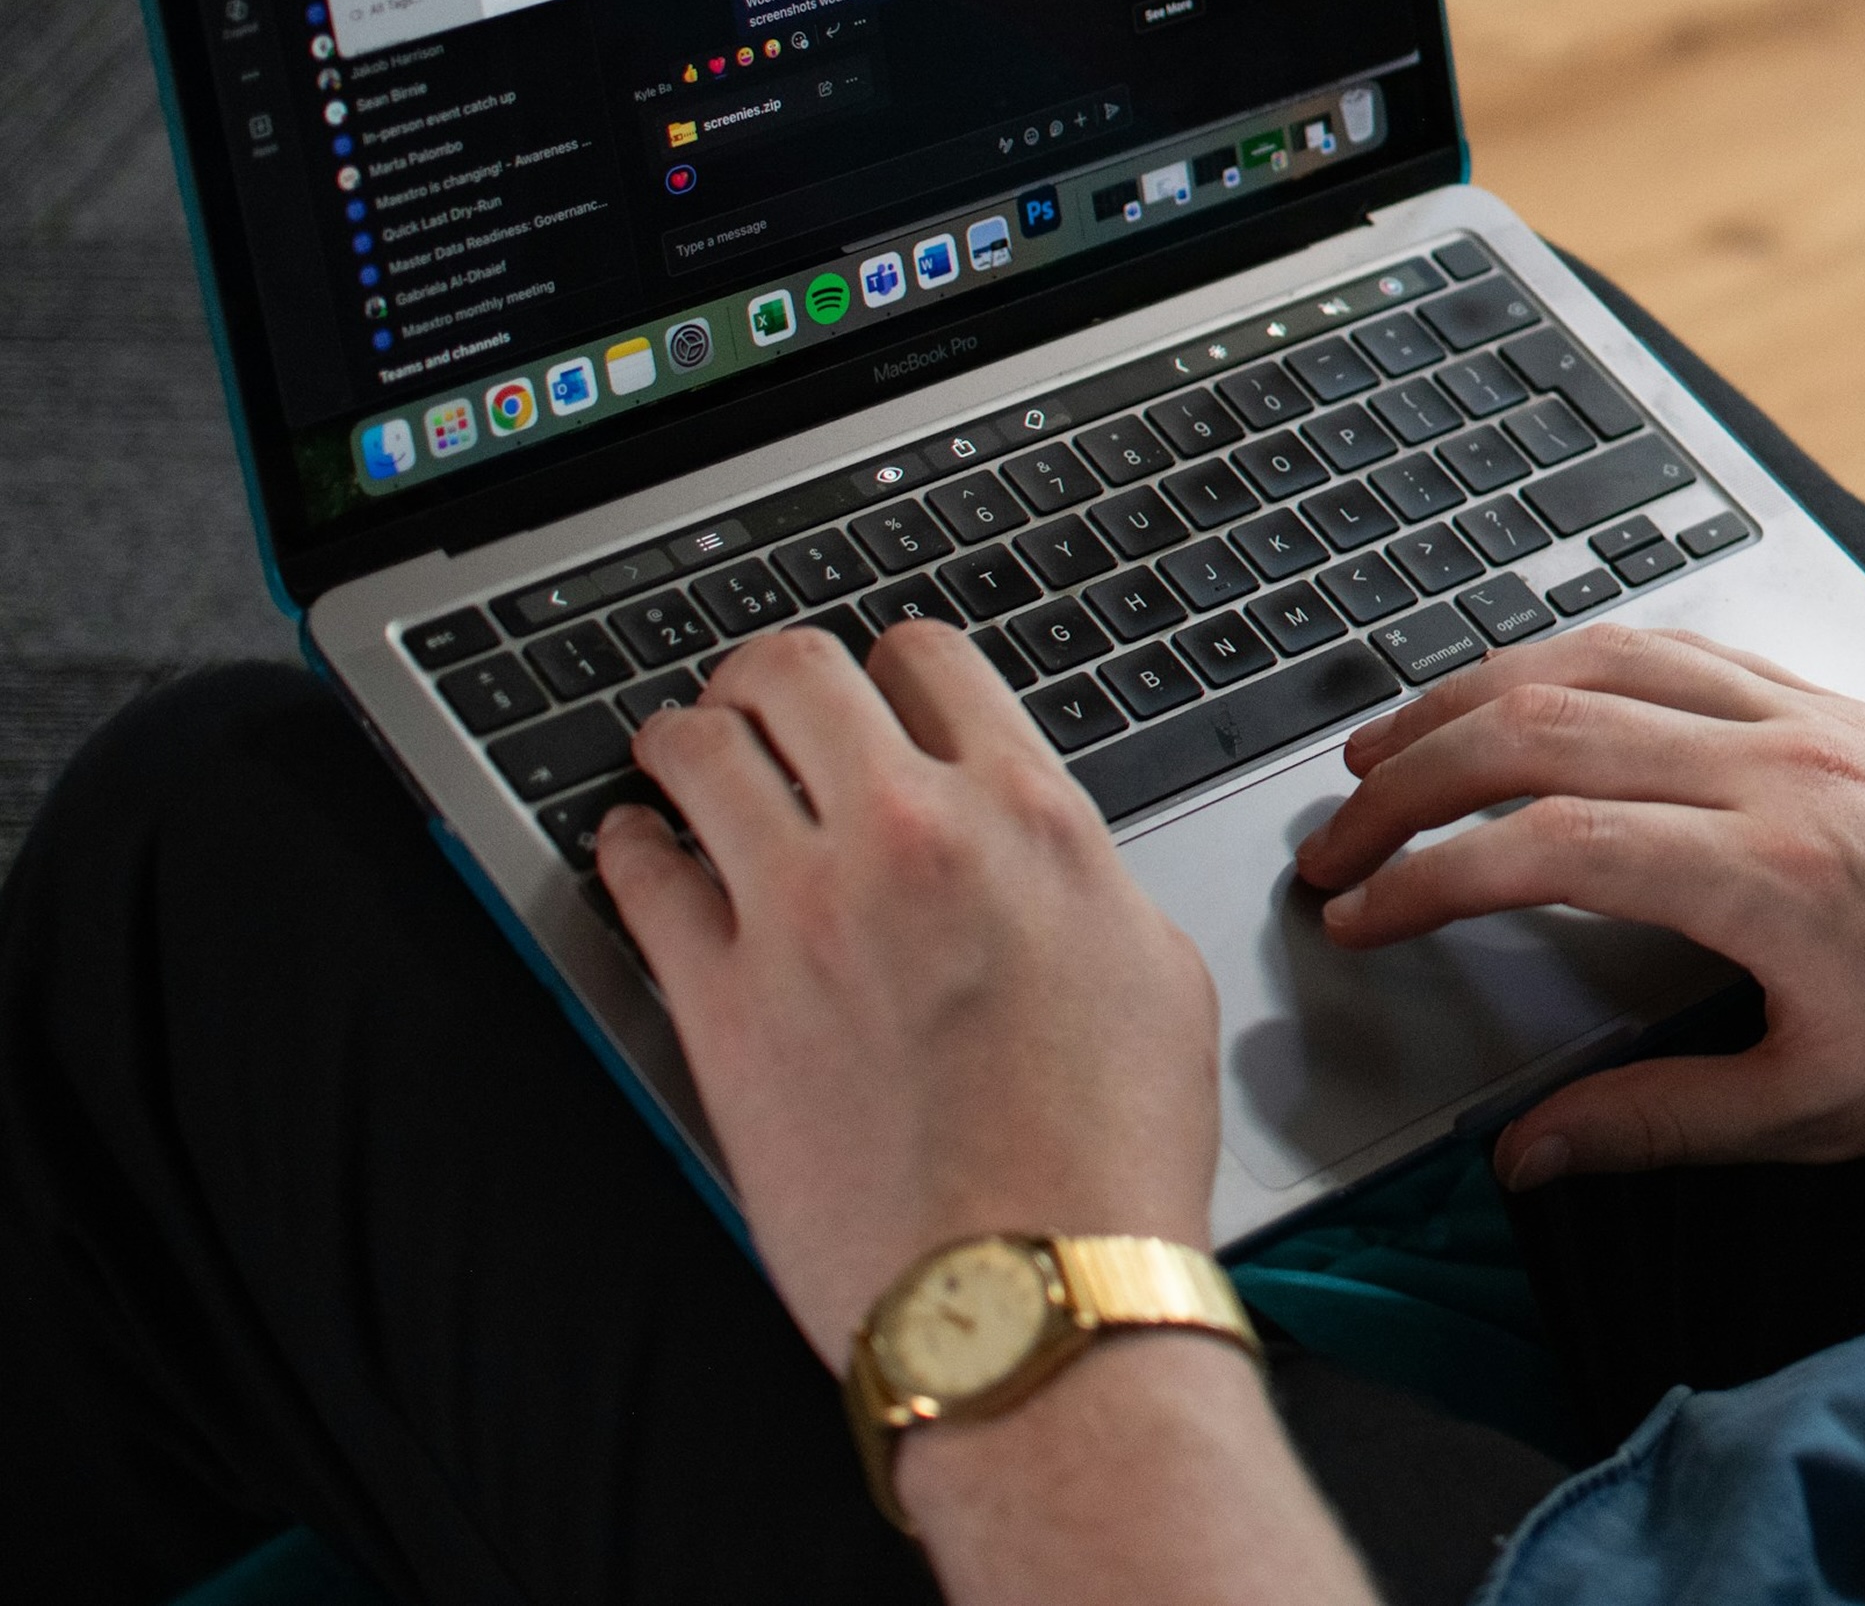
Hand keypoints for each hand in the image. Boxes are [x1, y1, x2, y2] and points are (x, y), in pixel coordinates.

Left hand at [593, 621, 1224, 1366]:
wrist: (1026, 1285)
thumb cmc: (1108, 1155)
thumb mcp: (1152, 969)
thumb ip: (1077, 876)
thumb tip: (1034, 858)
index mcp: (1028, 817)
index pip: (930, 660)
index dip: (894, 667)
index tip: (876, 692)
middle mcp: (909, 837)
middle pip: (797, 672)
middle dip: (768, 674)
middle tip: (758, 701)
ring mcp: (802, 913)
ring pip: (699, 748)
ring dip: (682, 737)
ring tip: (677, 753)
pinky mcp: (718, 1001)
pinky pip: (639, 875)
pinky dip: (629, 845)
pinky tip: (638, 848)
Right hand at [1290, 627, 1864, 1184]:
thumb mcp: (1822, 1114)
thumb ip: (1657, 1124)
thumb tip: (1525, 1155)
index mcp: (1767, 875)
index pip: (1543, 846)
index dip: (1425, 879)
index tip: (1356, 920)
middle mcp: (1777, 769)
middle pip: (1542, 731)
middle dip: (1410, 779)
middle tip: (1335, 842)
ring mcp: (1805, 717)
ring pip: (1599, 663)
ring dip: (1474, 697)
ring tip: (1386, 746)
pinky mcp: (1830, 699)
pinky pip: (1677, 647)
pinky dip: (1576, 659)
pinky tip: (1527, 692)